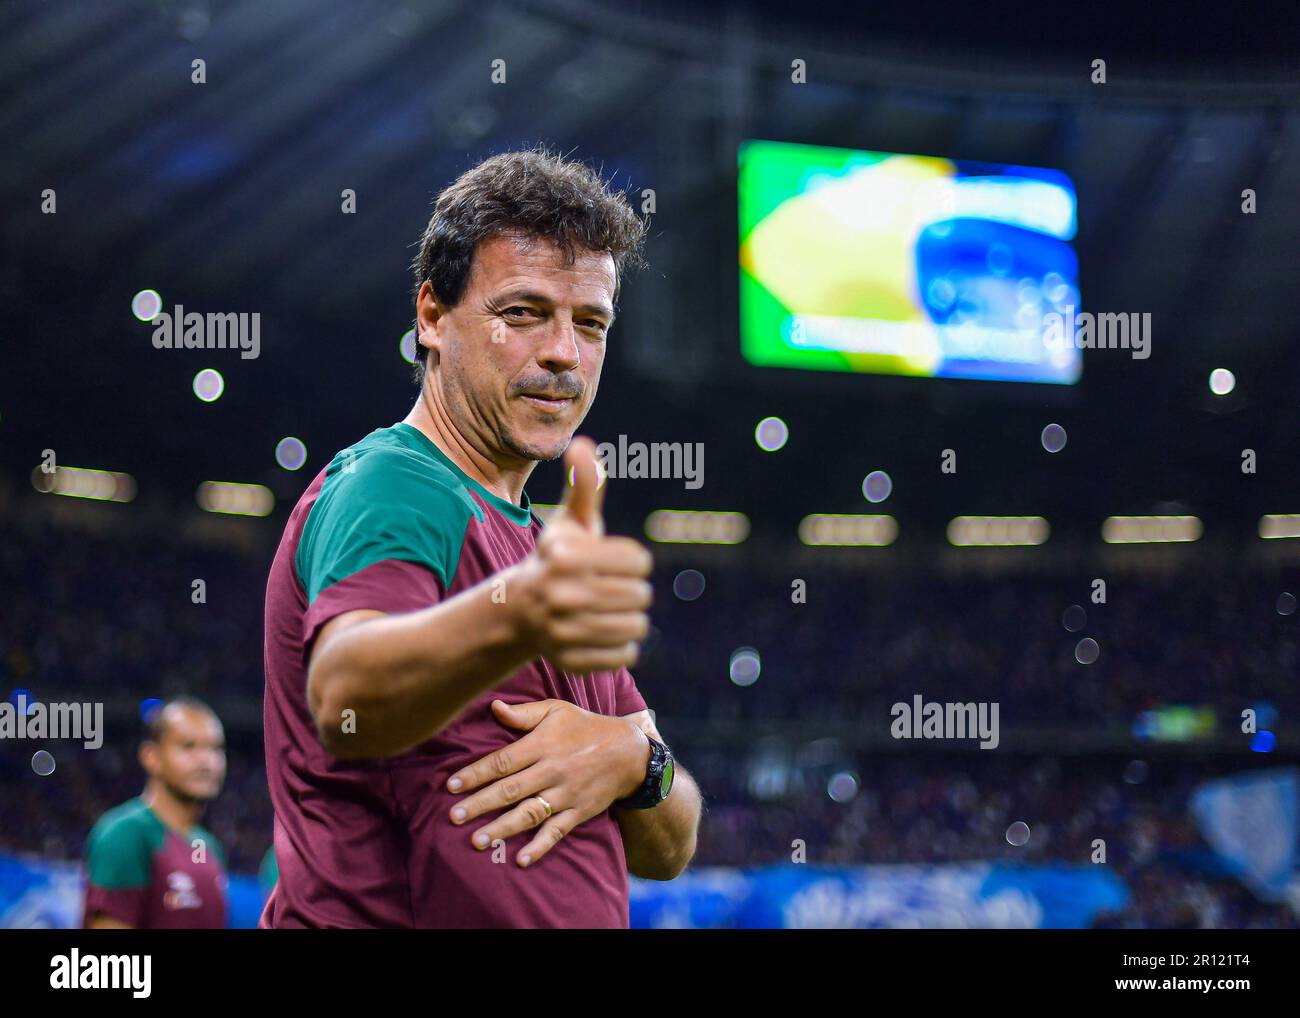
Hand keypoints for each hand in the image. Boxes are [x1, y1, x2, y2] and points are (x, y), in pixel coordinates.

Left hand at [446, 698, 650, 866]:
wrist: (629, 751)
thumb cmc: (586, 727)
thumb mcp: (557, 710)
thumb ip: (524, 713)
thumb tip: (493, 707)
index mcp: (543, 744)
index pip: (503, 760)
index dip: (476, 773)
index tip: (451, 786)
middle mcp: (552, 770)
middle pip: (510, 790)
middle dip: (480, 804)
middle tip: (453, 817)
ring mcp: (566, 793)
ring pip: (530, 813)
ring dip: (503, 828)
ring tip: (478, 841)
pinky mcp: (579, 812)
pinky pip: (557, 831)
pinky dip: (540, 847)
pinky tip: (522, 860)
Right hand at [509, 436, 652, 673]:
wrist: (520, 610)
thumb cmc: (557, 559)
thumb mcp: (570, 522)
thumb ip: (584, 486)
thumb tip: (583, 444)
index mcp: (567, 557)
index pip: (639, 562)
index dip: (632, 562)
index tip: (612, 563)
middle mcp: (562, 595)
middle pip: (641, 596)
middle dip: (631, 590)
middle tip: (608, 589)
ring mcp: (564, 632)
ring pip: (637, 628)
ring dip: (630, 619)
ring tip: (609, 611)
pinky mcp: (571, 661)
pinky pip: (626, 656)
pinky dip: (622, 647)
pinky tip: (602, 634)